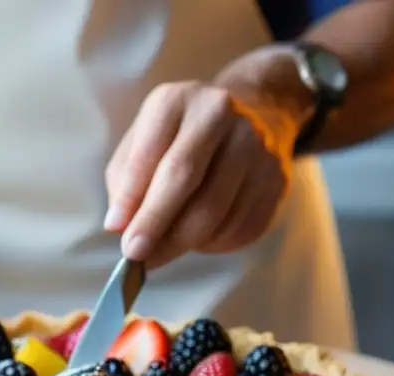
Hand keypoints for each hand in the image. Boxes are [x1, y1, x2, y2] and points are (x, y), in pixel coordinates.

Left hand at [104, 81, 297, 268]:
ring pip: (215, 211)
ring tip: (163, 251)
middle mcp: (220, 115)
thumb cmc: (180, 139)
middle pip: (186, 179)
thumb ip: (126, 183)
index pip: (150, 154)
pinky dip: (213, 244)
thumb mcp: (143, 144)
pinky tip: (199, 241)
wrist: (253, 117)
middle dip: (156, 224)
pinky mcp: (276, 179)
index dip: (131, 197)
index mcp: (177, 101)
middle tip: (136, 256)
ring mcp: (256, 147)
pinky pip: (241, 227)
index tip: (117, 230)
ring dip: (183, 242)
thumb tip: (121, 227)